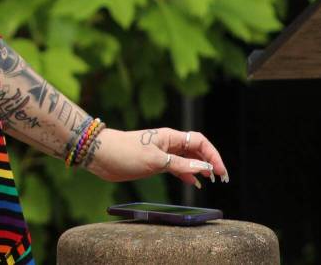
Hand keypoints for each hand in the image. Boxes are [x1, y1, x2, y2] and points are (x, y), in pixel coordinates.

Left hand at [86, 127, 229, 187]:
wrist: (100, 155)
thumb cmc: (125, 152)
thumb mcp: (155, 161)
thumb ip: (180, 165)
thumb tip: (204, 168)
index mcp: (170, 137)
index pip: (199, 142)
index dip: (212, 155)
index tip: (220, 171)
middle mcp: (168, 144)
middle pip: (196, 150)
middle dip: (209, 162)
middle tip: (220, 178)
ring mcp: (161, 154)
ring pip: (187, 159)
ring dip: (199, 169)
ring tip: (209, 181)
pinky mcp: (154, 163)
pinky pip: (176, 168)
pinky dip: (186, 174)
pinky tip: (193, 183)